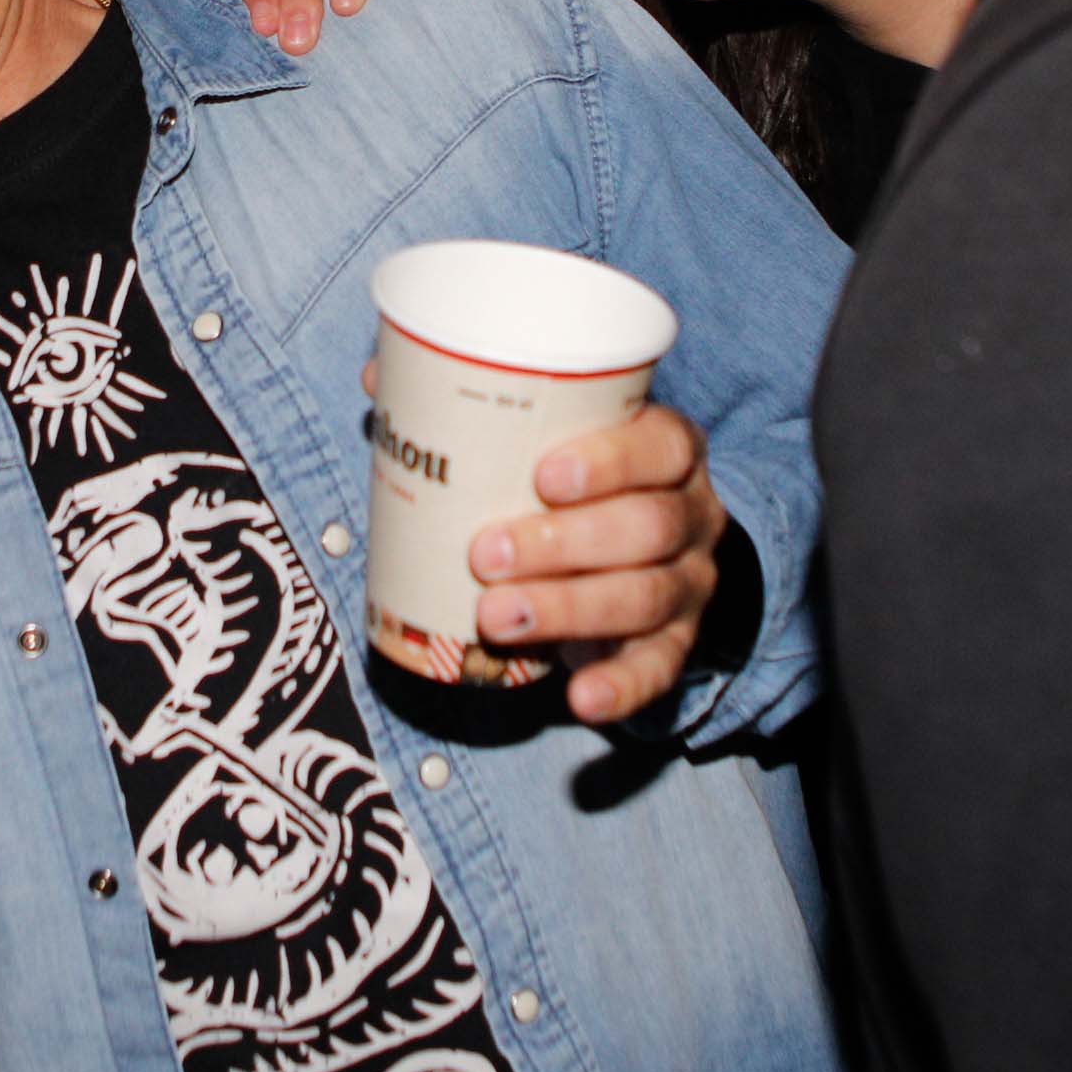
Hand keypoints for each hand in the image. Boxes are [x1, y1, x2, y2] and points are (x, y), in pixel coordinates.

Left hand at [469, 401, 727, 725]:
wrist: (645, 545)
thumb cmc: (576, 478)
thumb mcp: (549, 433)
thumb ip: (477, 405)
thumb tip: (382, 375)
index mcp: (667, 449)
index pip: (659, 446)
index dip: (611, 459)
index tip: (543, 474)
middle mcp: (689, 513)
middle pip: (648, 527)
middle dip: (564, 543)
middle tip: (485, 554)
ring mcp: (687, 581)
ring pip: (647, 596)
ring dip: (568, 609)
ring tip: (496, 616)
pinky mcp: (676, 642)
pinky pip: (659, 668)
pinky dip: (622, 686)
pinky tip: (580, 696)